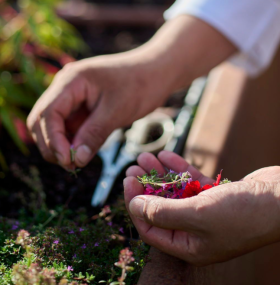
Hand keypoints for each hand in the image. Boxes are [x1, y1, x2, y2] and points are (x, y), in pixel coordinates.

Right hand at [27, 53, 171, 167]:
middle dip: (52, 145)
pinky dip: (72, 141)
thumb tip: (75, 160)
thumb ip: (93, 134)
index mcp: (71, 81)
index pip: (48, 113)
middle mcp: (65, 87)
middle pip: (43, 120)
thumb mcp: (116, 112)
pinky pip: (69, 127)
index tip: (68, 161)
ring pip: (53, 126)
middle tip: (71, 165)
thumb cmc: (139, 86)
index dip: (53, 140)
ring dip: (60, 145)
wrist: (155, 73)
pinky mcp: (81, 107)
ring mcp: (72, 97)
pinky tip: (83, 152)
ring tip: (77, 162)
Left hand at [124, 151, 279, 265]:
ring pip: (173, 192)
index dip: (135, 204)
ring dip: (159, 173)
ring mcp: (205, 213)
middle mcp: (194, 231)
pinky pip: (190, 182)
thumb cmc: (242, 212)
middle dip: (145, 186)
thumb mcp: (196, 214)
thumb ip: (162, 212)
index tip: (128, 181)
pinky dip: (178, 169)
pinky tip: (166, 155)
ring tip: (144, 156)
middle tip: (132, 167)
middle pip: (160, 207)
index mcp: (188, 245)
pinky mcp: (214, 196)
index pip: (150, 227)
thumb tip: (135, 206)